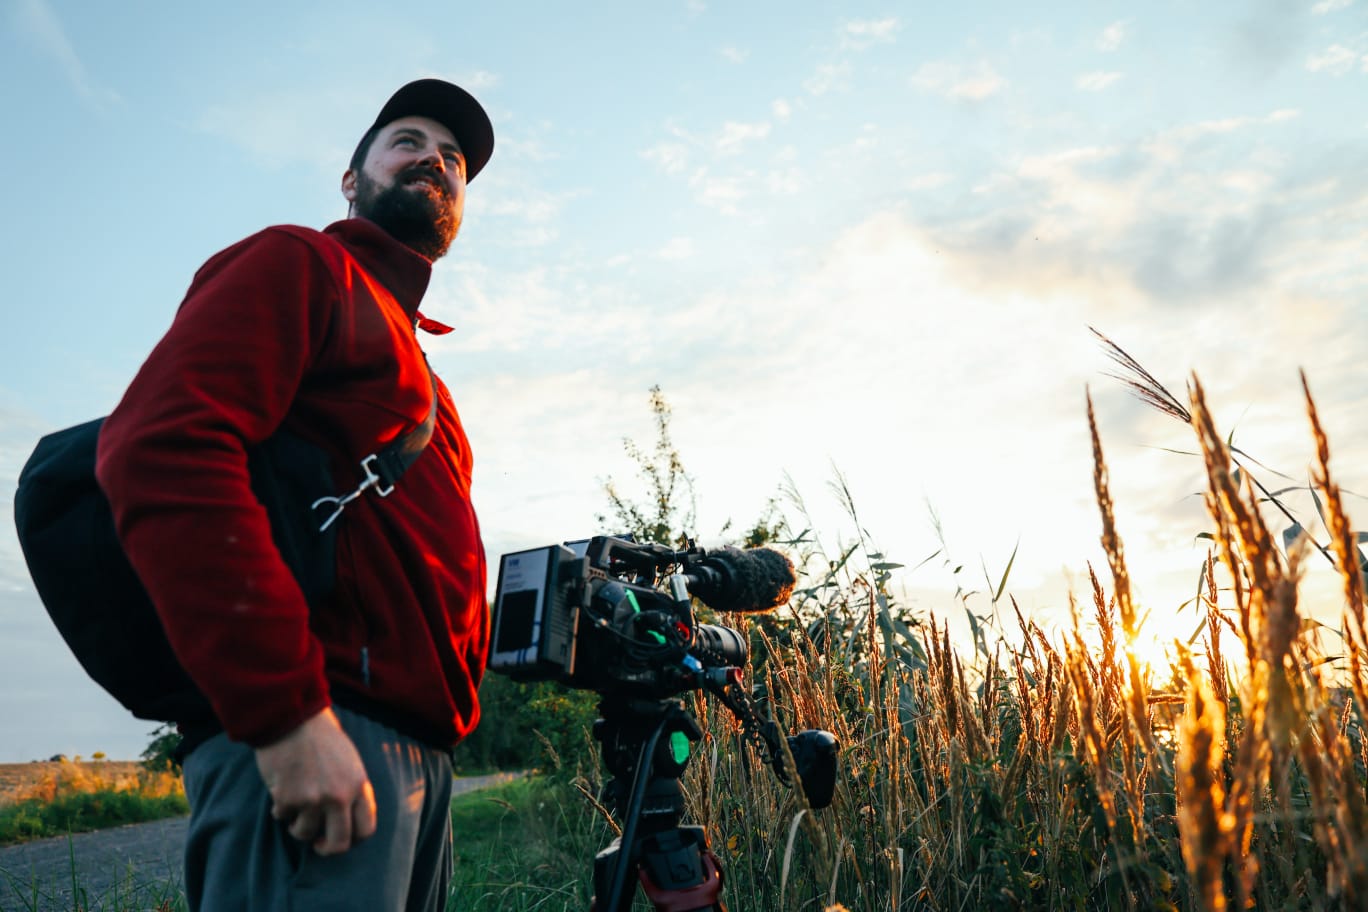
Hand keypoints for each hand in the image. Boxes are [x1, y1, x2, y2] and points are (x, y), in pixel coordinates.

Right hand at [254, 706, 377, 854]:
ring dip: (297, 825)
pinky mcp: (288, 798)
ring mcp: (313, 799)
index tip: (340, 837)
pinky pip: (282, 817)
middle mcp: (340, 796)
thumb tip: (349, 820)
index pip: (366, 829)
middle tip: (316, 842)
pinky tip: (281, 790)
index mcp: (359, 785)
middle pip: (339, 843)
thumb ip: (352, 789)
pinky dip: (279, 809)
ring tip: (295, 808)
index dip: (353, 840)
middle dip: (326, 848)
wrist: (293, 718)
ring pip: (305, 833)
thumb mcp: (351, 762)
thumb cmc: (322, 738)